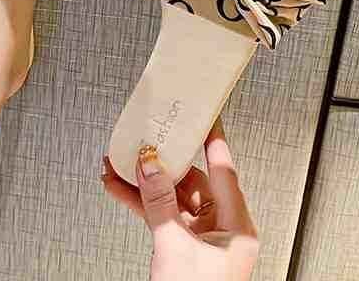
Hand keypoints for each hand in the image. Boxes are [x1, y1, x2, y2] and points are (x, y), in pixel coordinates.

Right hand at [102, 120, 258, 280]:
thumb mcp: (173, 245)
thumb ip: (159, 201)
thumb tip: (150, 164)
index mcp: (237, 226)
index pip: (224, 169)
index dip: (213, 138)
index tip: (206, 113)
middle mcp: (222, 228)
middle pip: (192, 180)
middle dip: (162, 162)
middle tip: (146, 141)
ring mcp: (202, 236)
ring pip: (172, 196)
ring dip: (145, 182)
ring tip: (121, 164)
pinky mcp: (183, 244)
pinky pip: (162, 214)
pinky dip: (142, 202)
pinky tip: (121, 189)